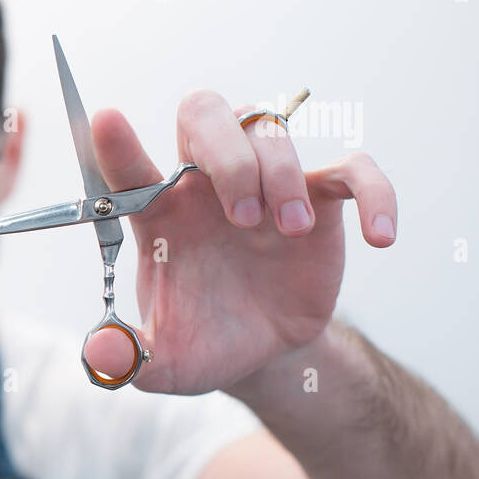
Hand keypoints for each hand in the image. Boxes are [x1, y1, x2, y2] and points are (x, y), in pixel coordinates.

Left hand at [82, 89, 396, 394]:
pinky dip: (374, 192)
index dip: (115, 143)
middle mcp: (205, 188)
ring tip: (287, 232)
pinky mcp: (319, 201)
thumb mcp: (160, 363)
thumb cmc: (202, 343)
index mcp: (159, 214)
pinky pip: (354, 169)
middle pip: (202, 115)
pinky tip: (378, 237)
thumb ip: (125, 359)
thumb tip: (100, 357)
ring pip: (268, 130)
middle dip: (223, 153)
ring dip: (280, 175)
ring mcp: (264, 187)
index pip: (128, 168)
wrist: (259, 354)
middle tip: (241, 217)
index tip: (106, 121)